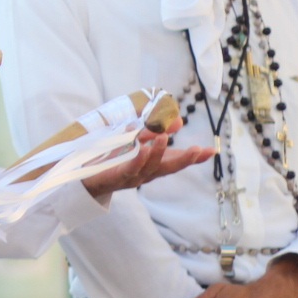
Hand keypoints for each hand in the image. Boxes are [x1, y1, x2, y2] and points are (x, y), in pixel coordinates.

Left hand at [81, 117, 213, 198]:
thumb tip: (179, 121)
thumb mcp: (136, 139)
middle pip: (169, 168)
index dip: (194, 158)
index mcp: (153, 165)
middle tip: (197, 150)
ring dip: (158, 153)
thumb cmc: (113, 157)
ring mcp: (133, 177)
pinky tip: (143, 149)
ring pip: (149, 167)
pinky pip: (130, 168)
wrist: (85, 176)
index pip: (177, 161)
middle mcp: (146, 173)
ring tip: (164, 137)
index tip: (212, 151)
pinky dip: (138, 160)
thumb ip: (156, 131)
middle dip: (184, 160)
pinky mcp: (117, 176)